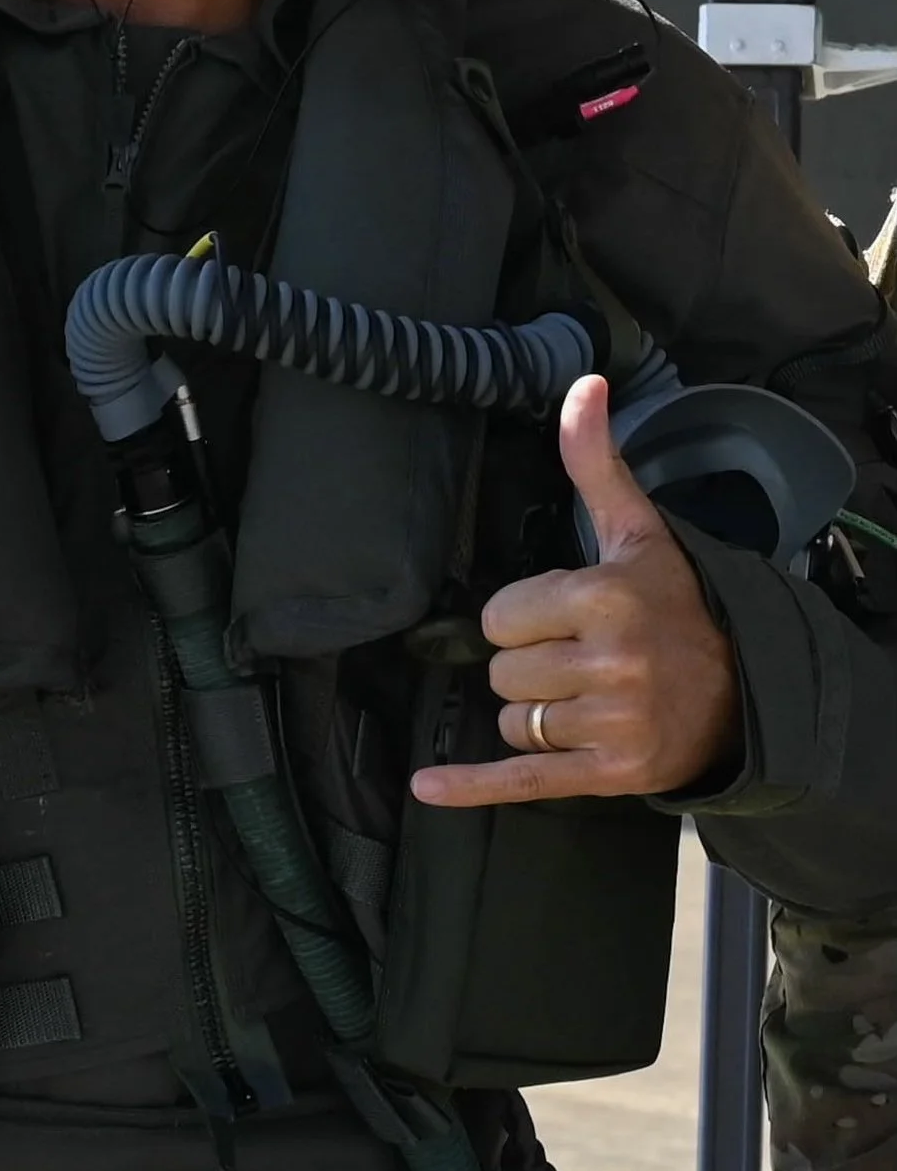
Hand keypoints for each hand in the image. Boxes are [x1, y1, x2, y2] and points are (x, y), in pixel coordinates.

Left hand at [410, 375, 741, 808]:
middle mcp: (609, 663)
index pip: (499, 616)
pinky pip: (520, 780)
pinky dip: (471, 786)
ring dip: (533, 712)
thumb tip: (583, 384)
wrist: (744, 690)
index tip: (566, 615)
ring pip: (512, 720)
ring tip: (585, 696)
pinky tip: (427, 787)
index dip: (523, 615)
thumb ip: (594, 461)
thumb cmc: (674, 605)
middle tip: (579, 657)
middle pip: (501, 671)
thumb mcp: (635, 530)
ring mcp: (611, 725)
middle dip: (528, 664)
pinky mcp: (610, 776)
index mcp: (604, 598)